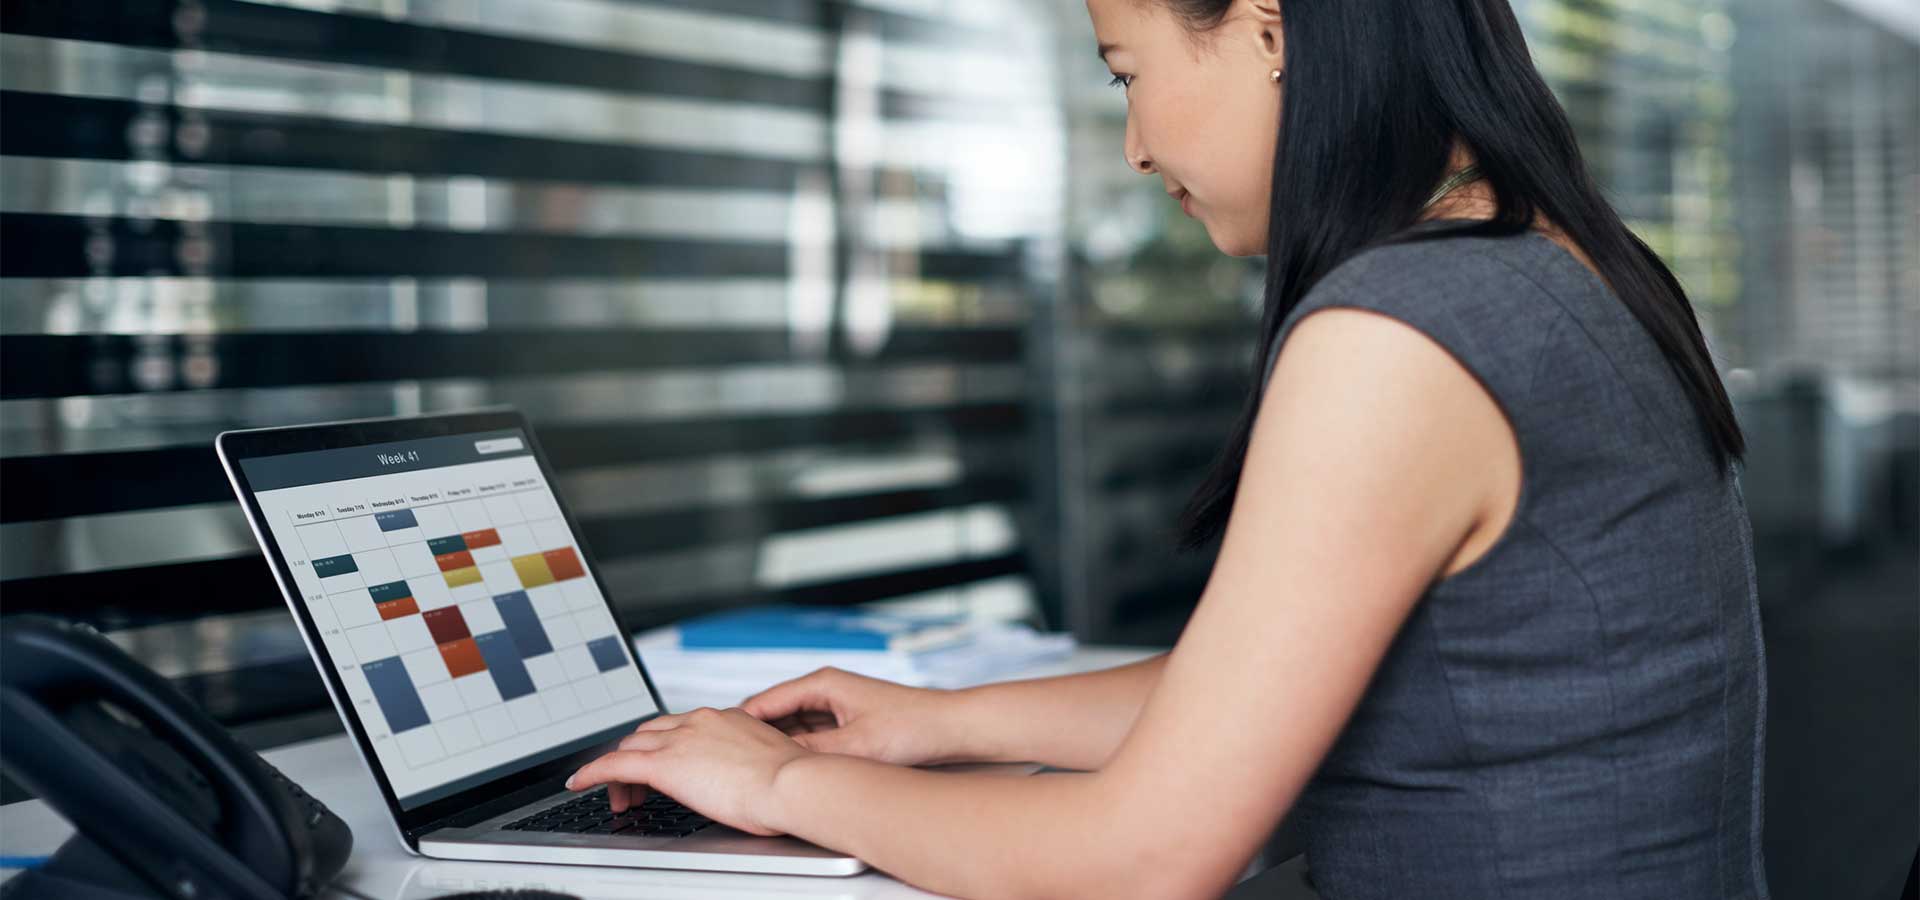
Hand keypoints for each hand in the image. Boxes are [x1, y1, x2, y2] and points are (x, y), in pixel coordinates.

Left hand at [566, 707, 809, 836]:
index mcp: (725, 719)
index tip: (664, 763)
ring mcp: (680, 740)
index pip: (680, 726)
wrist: (791, 783)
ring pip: (632, 746)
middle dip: (638, 756)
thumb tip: (747, 779)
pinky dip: (593, 772)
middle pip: (650, 732)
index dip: (664, 746)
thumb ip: (749, 763)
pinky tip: (579, 782)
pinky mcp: (664, 765)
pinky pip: (615, 764)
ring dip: (619, 769)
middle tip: (637, 787)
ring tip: (619, 797)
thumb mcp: (769, 764)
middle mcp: (698, 721)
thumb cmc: (792, 783)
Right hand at [741, 667, 969, 766]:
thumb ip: (812, 753)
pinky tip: (792, 771)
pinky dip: (799, 750)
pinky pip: (809, 736)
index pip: (764, 701)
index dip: (739, 725)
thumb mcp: (854, 746)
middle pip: (774, 714)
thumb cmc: (912, 727)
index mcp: (822, 683)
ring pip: (791, 727)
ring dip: (778, 746)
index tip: (719, 745)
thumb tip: (776, 763)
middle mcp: (826, 689)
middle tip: (733, 763)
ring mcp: (835, 705)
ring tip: (756, 769)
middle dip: (755, 737)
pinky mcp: (846, 721)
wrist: (950, 728)